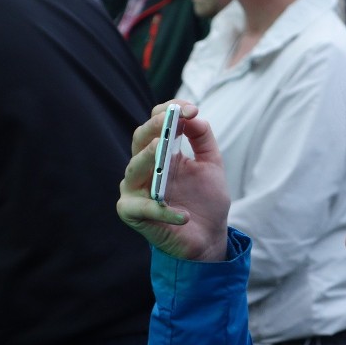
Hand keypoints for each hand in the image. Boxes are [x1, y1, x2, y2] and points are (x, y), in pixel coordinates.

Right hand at [118, 101, 230, 261]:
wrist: (209, 236)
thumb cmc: (206, 199)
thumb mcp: (212, 164)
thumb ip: (203, 139)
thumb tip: (194, 117)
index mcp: (160, 152)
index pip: (155, 124)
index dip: (169, 111)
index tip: (191, 108)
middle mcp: (143, 167)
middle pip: (140, 140)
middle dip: (155, 127)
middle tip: (172, 120)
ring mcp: (135, 190)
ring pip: (133, 169)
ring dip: (148, 158)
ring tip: (162, 150)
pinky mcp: (134, 214)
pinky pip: (144, 208)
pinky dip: (163, 211)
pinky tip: (185, 215)